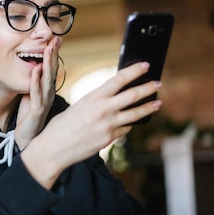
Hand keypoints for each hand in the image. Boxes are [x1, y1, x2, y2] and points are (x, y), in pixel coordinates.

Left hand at [15, 36, 61, 149]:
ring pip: (46, 80)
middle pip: (52, 71)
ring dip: (47, 64)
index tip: (57, 38)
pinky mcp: (36, 110)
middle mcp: (48, 94)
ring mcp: (44, 102)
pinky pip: (36, 94)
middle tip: (56, 39)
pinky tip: (34, 70)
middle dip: (53, 54)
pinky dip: (35, 81)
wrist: (27, 138)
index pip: (52, 69)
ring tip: (48, 49)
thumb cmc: (29, 116)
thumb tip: (34, 65)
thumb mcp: (32, 95)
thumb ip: (35, 82)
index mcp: (48, 90)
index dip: (54, 54)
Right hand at [21, 61, 161, 188]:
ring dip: (149, 107)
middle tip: (158, 83)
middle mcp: (103, 110)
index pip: (118, 79)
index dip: (134, 71)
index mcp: (93, 97)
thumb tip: (114, 97)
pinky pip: (125, 129)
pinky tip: (130, 122)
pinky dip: (128, 124)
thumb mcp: (79, 106)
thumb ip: (97, 101)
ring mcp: (108, 125)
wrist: (54, 148)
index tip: (146, 66)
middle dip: (148, 88)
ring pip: (135, 114)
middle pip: (133, 95)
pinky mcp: (109, 139)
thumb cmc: (62, 125)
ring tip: (157, 103)